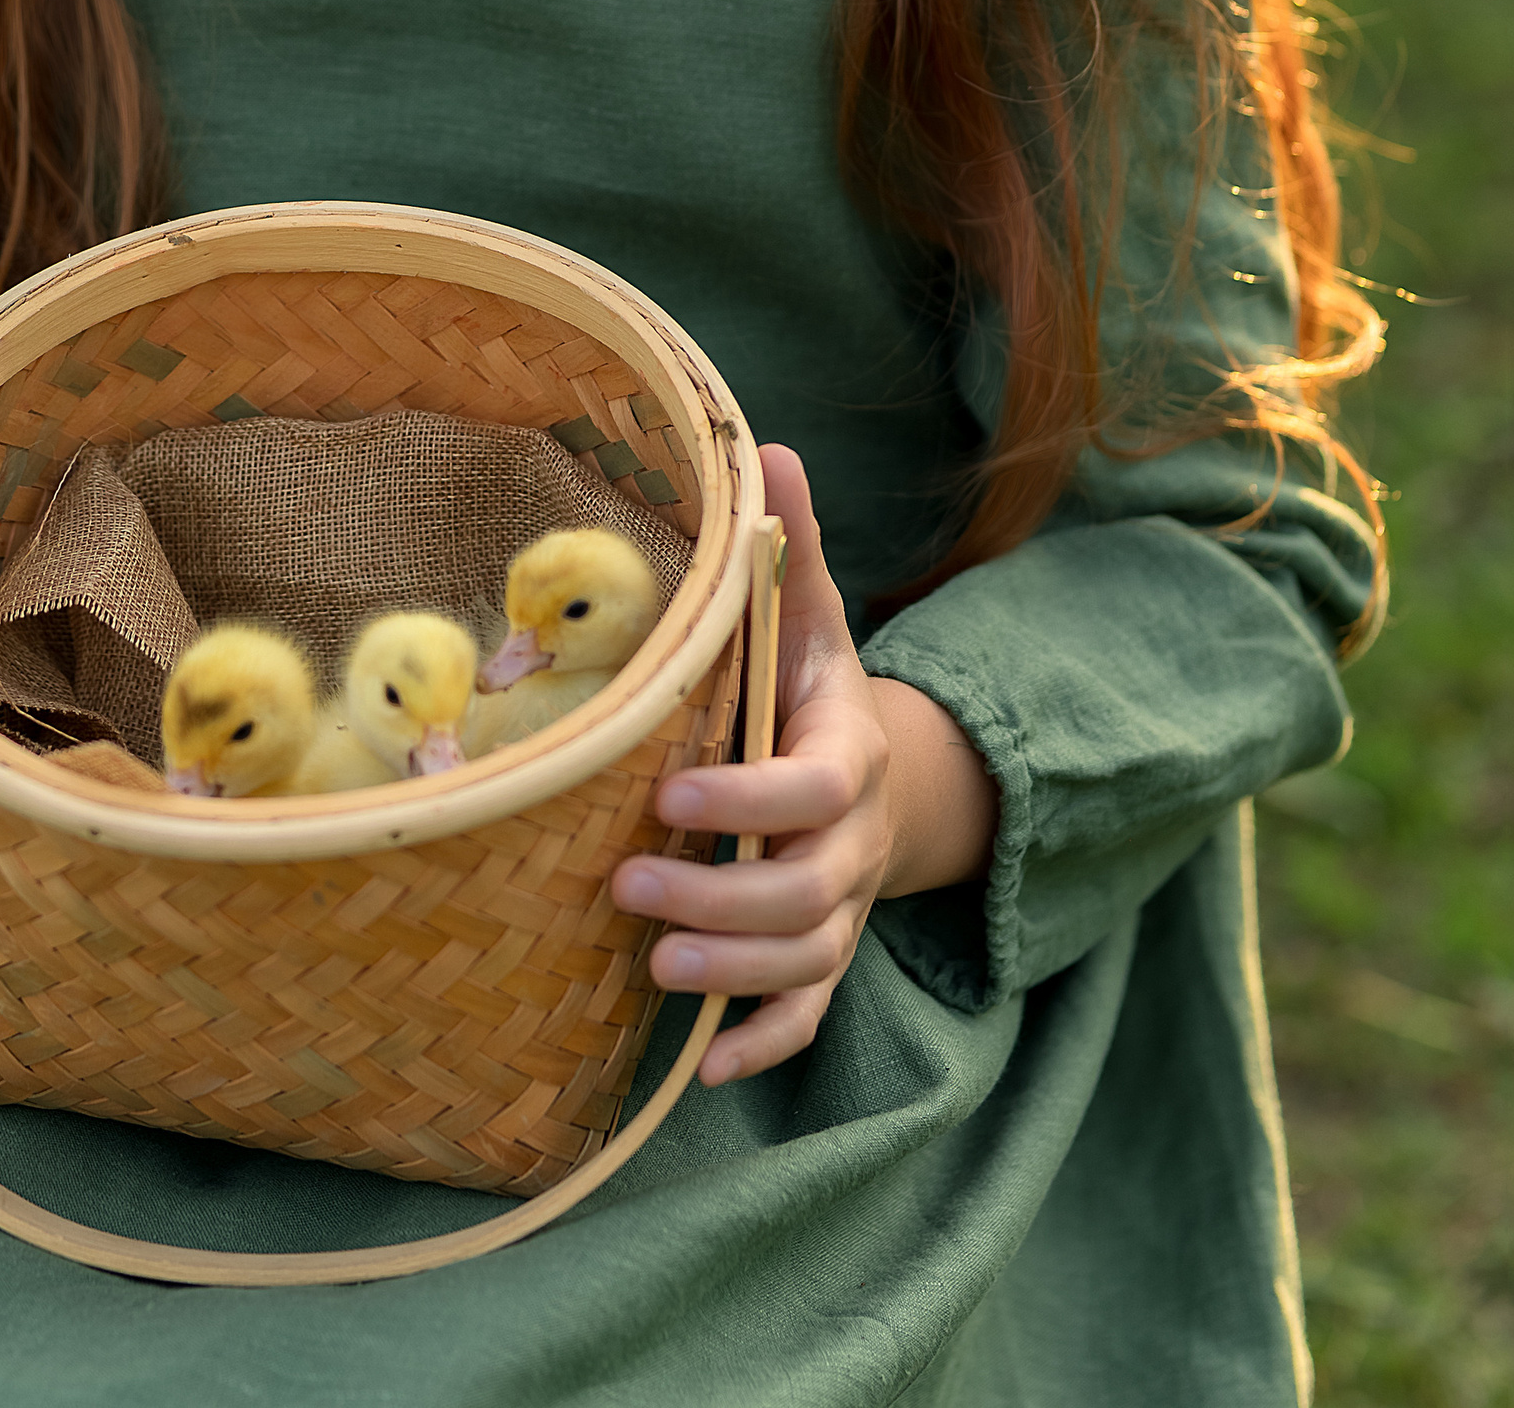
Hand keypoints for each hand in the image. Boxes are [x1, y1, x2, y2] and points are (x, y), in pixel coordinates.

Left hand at [609, 444, 995, 1085]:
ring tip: (655, 968)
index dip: (751, 798)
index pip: (814, 786)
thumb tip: (767, 447)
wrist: (886, 773)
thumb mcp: (810, 612)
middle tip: (627, 885)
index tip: (671, 793)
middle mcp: (852, 840)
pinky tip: (703, 1066)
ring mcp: (843, 907)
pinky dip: (764, 1045)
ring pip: (807, 962)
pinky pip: (809, 1016)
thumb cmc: (814, 685)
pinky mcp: (825, 960)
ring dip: (734, 975)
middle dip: (723, 897)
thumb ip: (788, 546)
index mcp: (846, 749)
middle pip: (808, 890)